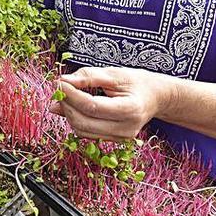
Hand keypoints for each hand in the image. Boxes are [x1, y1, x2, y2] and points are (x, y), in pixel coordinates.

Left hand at [49, 66, 172, 141]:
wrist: (155, 98)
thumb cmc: (136, 82)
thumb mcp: (114, 73)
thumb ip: (88, 76)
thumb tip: (63, 81)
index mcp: (130, 110)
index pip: (92, 106)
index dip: (72, 95)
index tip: (59, 82)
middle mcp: (126, 129)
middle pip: (84, 122)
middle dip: (67, 105)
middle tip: (60, 88)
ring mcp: (121, 138)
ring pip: (82, 130)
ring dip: (69, 113)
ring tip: (66, 95)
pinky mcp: (114, 141)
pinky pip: (87, 133)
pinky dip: (76, 119)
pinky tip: (74, 106)